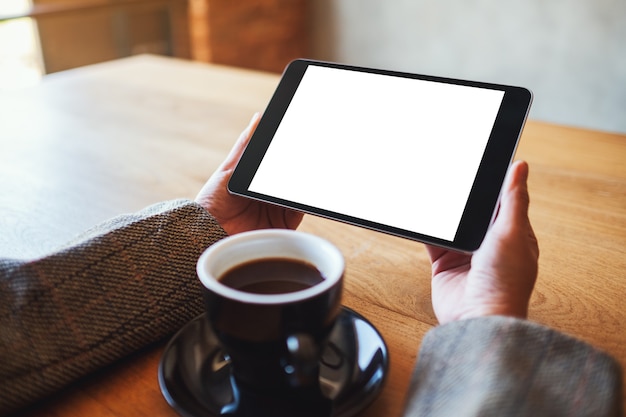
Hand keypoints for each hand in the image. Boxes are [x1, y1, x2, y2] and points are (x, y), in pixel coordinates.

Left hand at [195, 113, 303, 234]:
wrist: (207, 234)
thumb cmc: (212, 202)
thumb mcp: (229, 170)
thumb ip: (244, 146)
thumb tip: (258, 118)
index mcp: (260, 180)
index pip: (280, 164)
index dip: (290, 151)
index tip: (300, 136)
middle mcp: (271, 195)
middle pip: (292, 177)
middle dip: (300, 167)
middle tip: (309, 152)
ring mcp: (278, 210)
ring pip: (298, 192)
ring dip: (302, 184)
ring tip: (305, 171)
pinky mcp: (284, 226)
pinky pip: (299, 210)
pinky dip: (302, 201)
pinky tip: (299, 191)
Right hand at [426, 160, 538, 323]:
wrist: (478, 319)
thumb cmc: (504, 283)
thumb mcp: (512, 233)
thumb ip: (513, 199)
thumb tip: (520, 166)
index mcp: (514, 234)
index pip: (503, 199)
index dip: (493, 181)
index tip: (480, 161)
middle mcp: (490, 243)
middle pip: (474, 209)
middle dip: (463, 195)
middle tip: (450, 172)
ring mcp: (466, 253)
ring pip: (452, 222)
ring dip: (443, 212)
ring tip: (432, 189)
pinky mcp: (444, 263)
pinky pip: (432, 240)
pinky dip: (426, 229)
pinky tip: (419, 216)